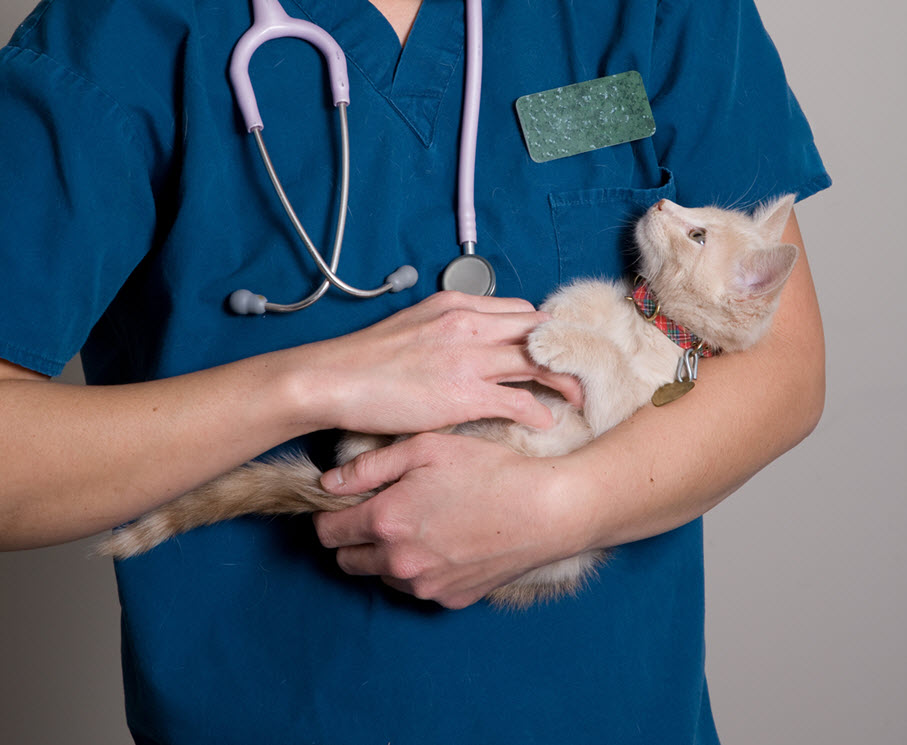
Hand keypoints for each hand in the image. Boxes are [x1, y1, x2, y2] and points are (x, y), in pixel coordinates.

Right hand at [303, 291, 582, 434]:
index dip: (540, 332)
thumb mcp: (412, 325)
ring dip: (564, 380)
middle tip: (577, 372)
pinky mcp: (464, 394)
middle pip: (537, 331)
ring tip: (577, 398)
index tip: (549, 351)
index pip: (519, 311)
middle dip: (563, 351)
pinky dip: (538, 411)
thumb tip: (466, 345)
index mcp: (456, 306)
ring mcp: (469, 359)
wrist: (333, 379)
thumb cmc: (366, 359)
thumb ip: (446, 330)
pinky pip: (519, 400)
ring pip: (538, 362)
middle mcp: (469, 324)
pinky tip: (545, 421)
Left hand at [312, 432, 589, 608]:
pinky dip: (420, 569)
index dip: (331, 515)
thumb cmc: (489, 471)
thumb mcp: (427, 448)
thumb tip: (329, 482)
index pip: (327, 533)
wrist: (547, 510)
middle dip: (354, 537)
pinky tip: (446, 542)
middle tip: (382, 512)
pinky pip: (418, 587)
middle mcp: (399, 562)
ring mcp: (426, 586)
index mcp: (387, 521)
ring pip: (382, 575)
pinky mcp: (451, 598)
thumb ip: (370, 466)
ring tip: (420, 524)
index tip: (347, 503)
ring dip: (387, 555)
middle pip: (347, 561)